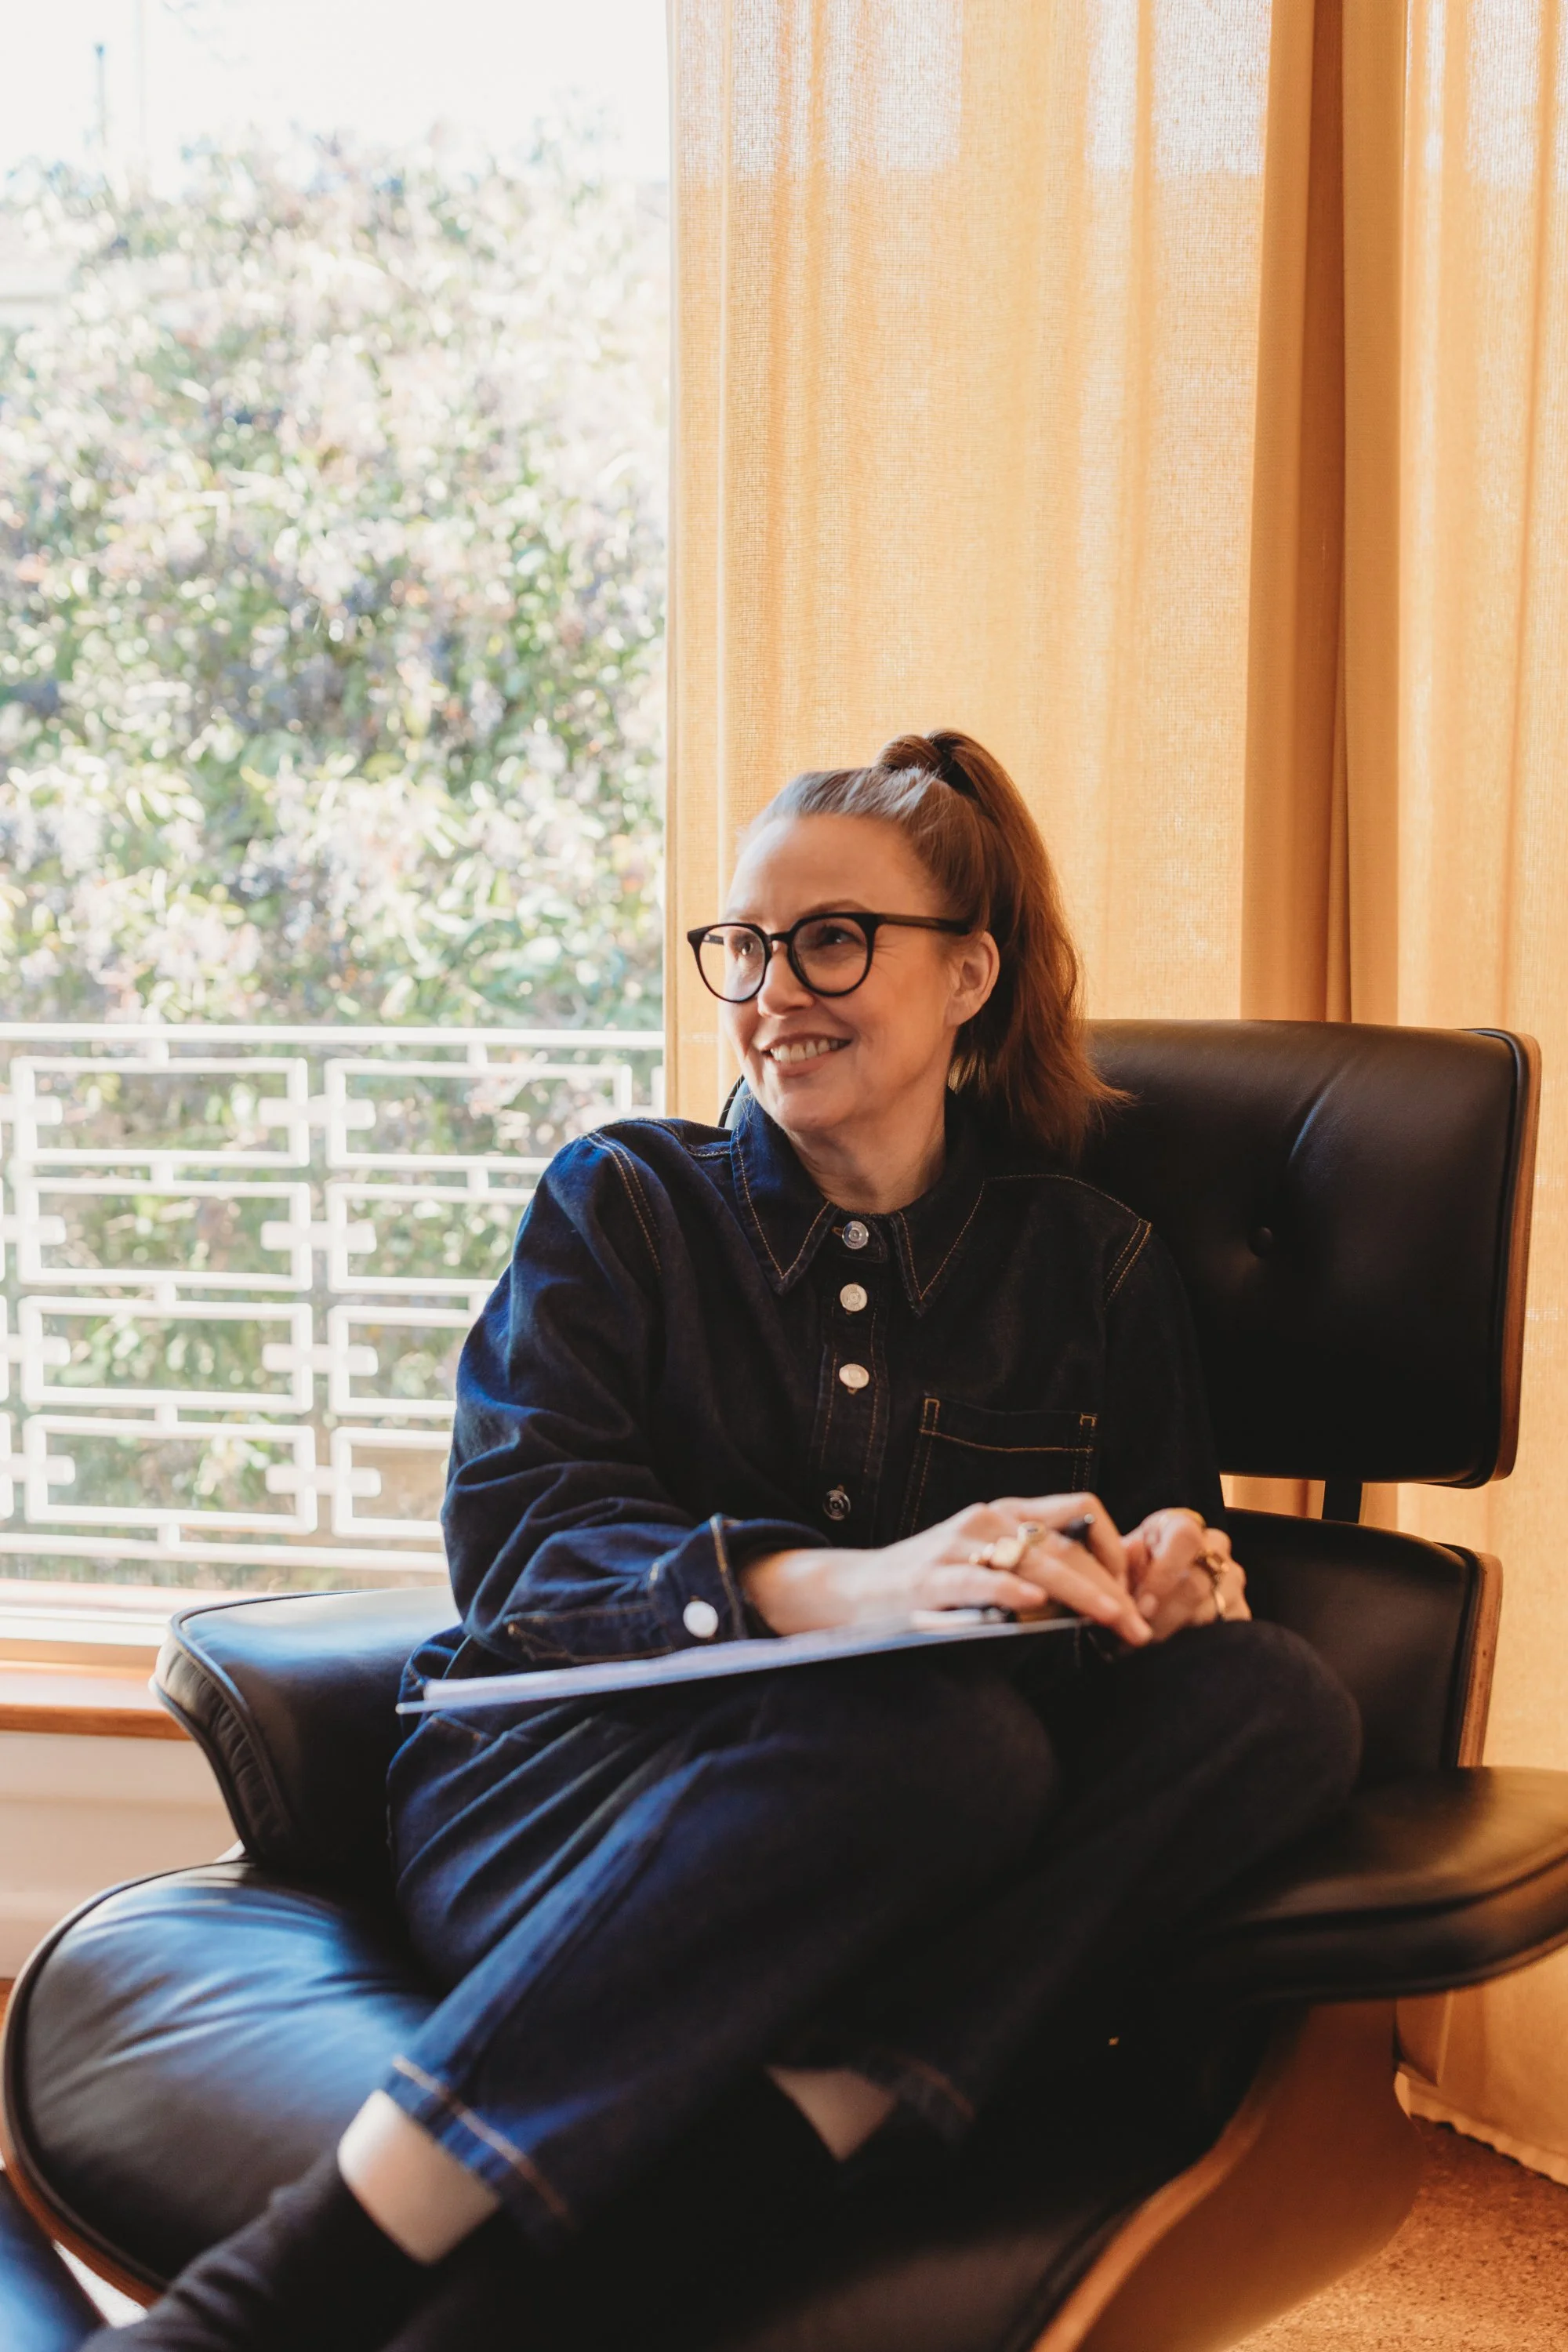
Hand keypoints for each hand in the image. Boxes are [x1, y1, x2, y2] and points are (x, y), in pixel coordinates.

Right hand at [741, 1493, 1151, 1647]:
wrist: (854, 1593)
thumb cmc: (930, 1588)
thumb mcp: (988, 1566)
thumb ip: (1036, 1573)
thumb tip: (1103, 1603)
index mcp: (1007, 1514)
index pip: (1081, 1511)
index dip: (1117, 1548)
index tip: (1136, 1592)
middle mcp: (988, 1520)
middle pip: (1068, 1543)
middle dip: (1112, 1587)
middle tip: (1138, 1627)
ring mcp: (959, 1545)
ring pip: (1037, 1558)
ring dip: (1083, 1593)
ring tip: (1113, 1621)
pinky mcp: (931, 1578)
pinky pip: (979, 1580)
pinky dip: (1012, 1589)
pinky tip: (1036, 1604)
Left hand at [1126, 1508, 1249, 1640]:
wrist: (1162, 1578)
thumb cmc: (1139, 1563)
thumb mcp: (1124, 1556)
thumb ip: (1121, 1565)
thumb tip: (1120, 1584)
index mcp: (1184, 1525)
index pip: (1185, 1539)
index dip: (1163, 1573)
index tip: (1141, 1604)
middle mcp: (1216, 1547)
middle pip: (1195, 1584)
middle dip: (1162, 1614)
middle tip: (1138, 1633)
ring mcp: (1232, 1579)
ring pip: (1208, 1611)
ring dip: (1173, 1631)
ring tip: (1147, 1642)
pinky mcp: (1241, 1609)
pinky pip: (1221, 1630)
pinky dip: (1193, 1642)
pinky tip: (1170, 1647)